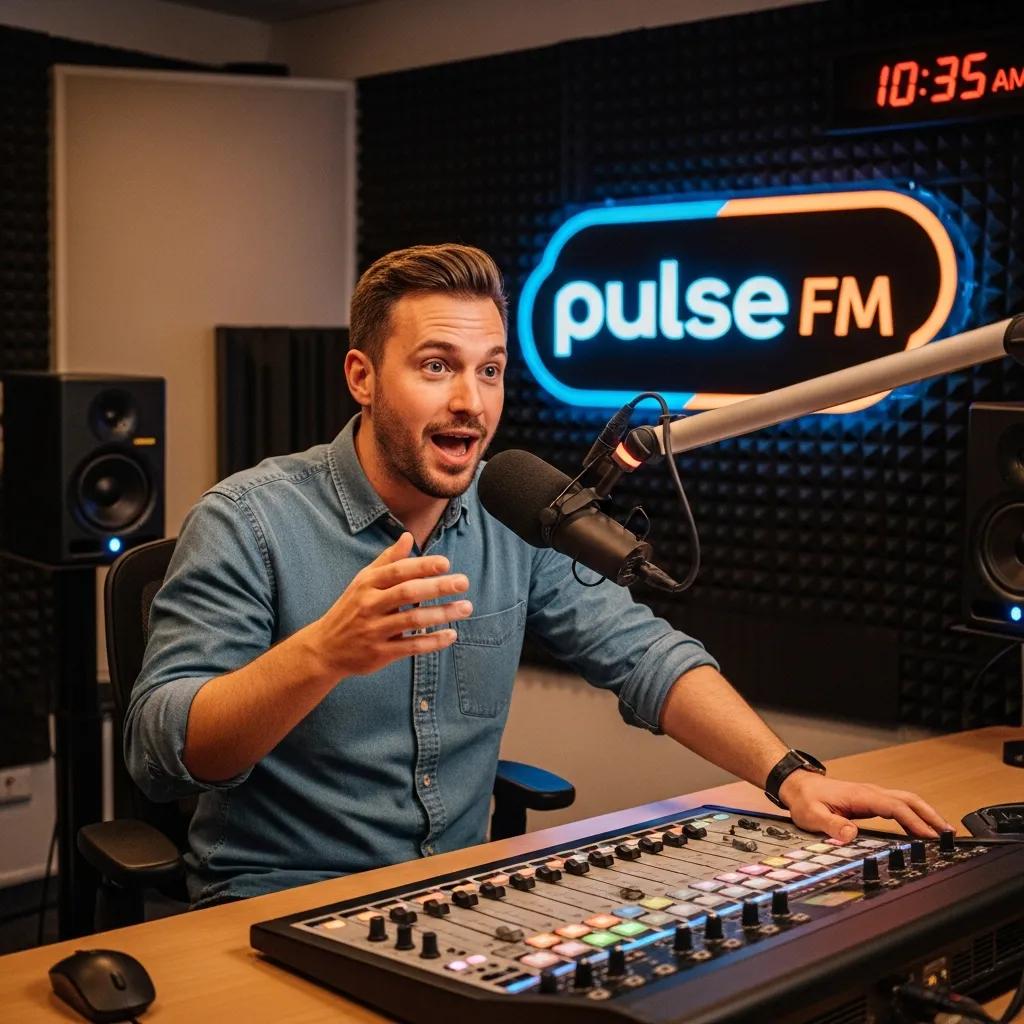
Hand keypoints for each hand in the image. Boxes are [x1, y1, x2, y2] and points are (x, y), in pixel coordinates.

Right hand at [310, 532, 471, 677]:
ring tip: (466, 608)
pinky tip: (452, 635)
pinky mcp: (380, 653)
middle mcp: (370, 605)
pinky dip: (433, 641)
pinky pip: (411, 646)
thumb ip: (388, 560)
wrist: (325, 648)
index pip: (397, 571)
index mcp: (367, 584)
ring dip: (442, 613)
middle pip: (407, 593)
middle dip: (437, 587)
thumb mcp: (363, 582)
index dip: (421, 566)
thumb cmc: (351, 609)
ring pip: (413, 620)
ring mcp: (375, 630)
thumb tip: (408, 536)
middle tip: (463, 582)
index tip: (446, 563)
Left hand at [778, 771, 954, 843]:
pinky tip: (921, 828)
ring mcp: (872, 796)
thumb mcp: (813, 815)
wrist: (797, 786)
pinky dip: (914, 815)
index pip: (895, 807)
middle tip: (949, 833)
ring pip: (907, 801)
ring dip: (926, 814)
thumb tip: (852, 835)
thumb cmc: (805, 799)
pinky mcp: (870, 801)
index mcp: (861, 796)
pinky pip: (898, 806)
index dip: (915, 821)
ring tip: (944, 832)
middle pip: (909, 800)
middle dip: (931, 815)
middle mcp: (870, 793)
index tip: (931, 836)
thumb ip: (831, 825)